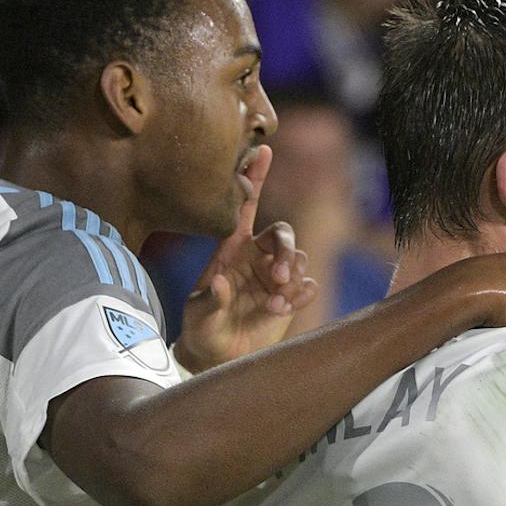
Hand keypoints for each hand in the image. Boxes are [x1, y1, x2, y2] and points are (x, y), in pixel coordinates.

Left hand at [176, 147, 319, 372]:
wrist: (219, 356)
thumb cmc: (201, 329)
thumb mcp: (198, 316)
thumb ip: (210, 300)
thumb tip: (223, 284)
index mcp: (231, 248)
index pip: (245, 206)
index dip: (255, 178)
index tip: (264, 149)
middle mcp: (256, 256)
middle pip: (283, 234)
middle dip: (285, 252)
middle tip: (278, 278)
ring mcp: (274, 275)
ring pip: (298, 259)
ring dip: (291, 279)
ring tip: (274, 303)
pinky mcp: (290, 296)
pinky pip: (308, 284)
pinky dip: (300, 295)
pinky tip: (281, 309)